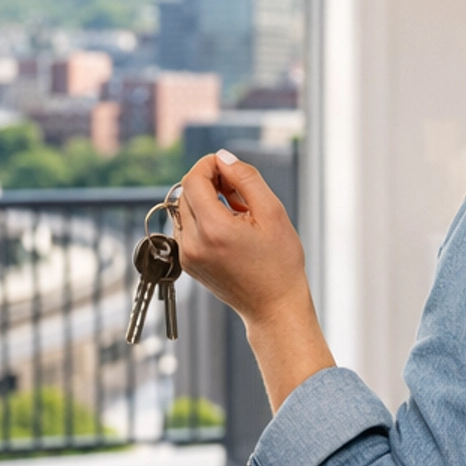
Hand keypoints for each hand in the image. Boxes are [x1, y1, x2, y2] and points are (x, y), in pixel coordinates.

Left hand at [174, 151, 334, 410]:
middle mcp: (193, 243)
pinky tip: (231, 228)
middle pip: (186, 193)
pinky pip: (188, 228)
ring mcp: (187, 256)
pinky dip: (205, 219)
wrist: (274, 308)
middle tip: (240, 189)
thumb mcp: (273, 212)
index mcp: (213, 230)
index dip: (209, 165)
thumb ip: (246, 178)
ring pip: (185, 209)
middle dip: (210, 182)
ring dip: (207, 200)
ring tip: (240, 212)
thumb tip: (224, 157)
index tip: (228, 166)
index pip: (193, 180)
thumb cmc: (280, 264)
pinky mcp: (188, 264)